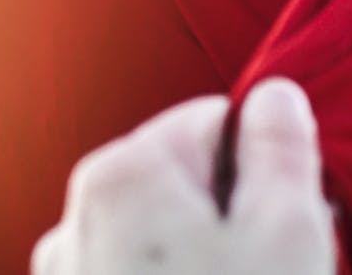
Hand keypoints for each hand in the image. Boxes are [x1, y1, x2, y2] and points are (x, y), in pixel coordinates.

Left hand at [31, 77, 335, 274]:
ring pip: (160, 231)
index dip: (260, 166)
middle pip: (183, 177)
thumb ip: (281, 147)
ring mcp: (65, 273)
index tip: (282, 220)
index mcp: (122, 173)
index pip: (211, 119)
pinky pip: (133, 271)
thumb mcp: (286, 234)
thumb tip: (275, 94)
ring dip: (200, 253)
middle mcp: (75, 214)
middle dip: (229, 213)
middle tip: (264, 267)